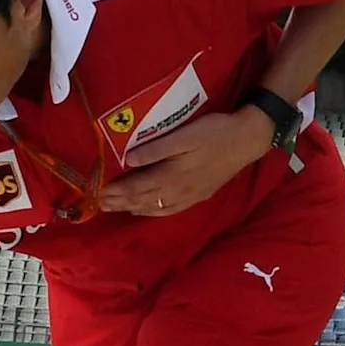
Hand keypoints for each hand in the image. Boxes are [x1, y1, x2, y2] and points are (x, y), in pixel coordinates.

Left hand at [106, 111, 273, 216]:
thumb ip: (156, 149)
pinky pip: (170, 210)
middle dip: (120, 202)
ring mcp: (189, 196)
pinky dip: (153, 212)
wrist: (246, 140)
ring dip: (133, 208)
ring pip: (154, 207)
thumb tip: (128, 160)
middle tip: (99, 204)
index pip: (137, 187)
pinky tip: (146, 211)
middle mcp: (178, 191)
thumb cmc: (214, 133)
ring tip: (116, 209)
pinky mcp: (198, 195)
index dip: (116, 191)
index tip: (97, 193)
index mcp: (172, 175)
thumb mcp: (184, 136)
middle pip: (142, 200)